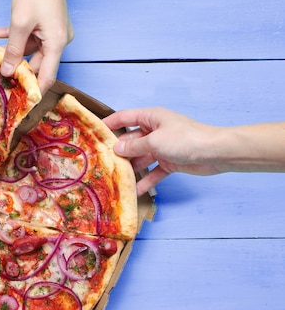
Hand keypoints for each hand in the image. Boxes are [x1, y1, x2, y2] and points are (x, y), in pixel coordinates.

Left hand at [0, 0, 72, 93]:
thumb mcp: (20, 23)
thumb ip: (13, 49)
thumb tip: (7, 71)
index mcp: (56, 43)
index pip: (47, 77)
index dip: (34, 91)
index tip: (21, 102)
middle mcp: (58, 40)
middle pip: (36, 64)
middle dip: (16, 69)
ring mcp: (52, 32)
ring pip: (29, 49)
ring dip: (11, 51)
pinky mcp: (45, 24)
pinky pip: (28, 35)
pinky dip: (13, 37)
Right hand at [104, 108, 221, 195]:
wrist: (215, 153)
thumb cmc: (186, 139)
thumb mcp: (155, 141)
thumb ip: (134, 146)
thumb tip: (117, 149)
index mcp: (151, 118)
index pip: (125, 118)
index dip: (109, 124)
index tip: (93, 132)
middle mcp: (155, 131)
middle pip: (131, 141)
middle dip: (117, 151)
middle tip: (100, 162)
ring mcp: (162, 147)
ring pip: (140, 158)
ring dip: (130, 168)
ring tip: (114, 178)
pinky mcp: (169, 162)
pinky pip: (153, 172)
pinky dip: (145, 180)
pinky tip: (135, 191)